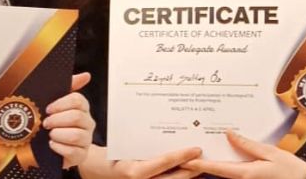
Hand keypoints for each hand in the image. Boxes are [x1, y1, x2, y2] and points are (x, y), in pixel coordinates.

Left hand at [44, 72, 95, 167]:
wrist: (52, 147)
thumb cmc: (54, 122)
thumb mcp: (57, 103)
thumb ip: (69, 86)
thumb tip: (86, 75)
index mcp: (82, 108)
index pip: (78, 100)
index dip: (60, 104)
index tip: (48, 108)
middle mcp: (87, 123)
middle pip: (76, 117)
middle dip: (57, 120)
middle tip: (46, 123)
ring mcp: (86, 140)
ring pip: (76, 135)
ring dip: (58, 134)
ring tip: (50, 135)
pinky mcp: (81, 155)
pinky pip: (73, 151)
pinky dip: (59, 148)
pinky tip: (52, 145)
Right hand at [78, 144, 202, 178]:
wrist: (97, 170)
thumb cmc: (110, 155)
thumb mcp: (124, 147)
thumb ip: (144, 145)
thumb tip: (167, 131)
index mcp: (136, 171)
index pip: (164, 163)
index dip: (182, 156)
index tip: (196, 149)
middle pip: (176, 178)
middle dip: (194, 168)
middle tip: (208, 156)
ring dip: (189, 173)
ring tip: (202, 162)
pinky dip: (179, 175)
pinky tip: (187, 167)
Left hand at [181, 130, 305, 178]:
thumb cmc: (292, 170)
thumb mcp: (270, 153)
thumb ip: (247, 145)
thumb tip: (229, 134)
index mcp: (247, 174)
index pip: (218, 168)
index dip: (201, 164)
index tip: (186, 160)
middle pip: (219, 173)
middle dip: (204, 165)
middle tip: (187, 156)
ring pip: (226, 175)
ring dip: (214, 167)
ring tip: (199, 156)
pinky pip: (235, 176)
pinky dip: (226, 169)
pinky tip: (221, 160)